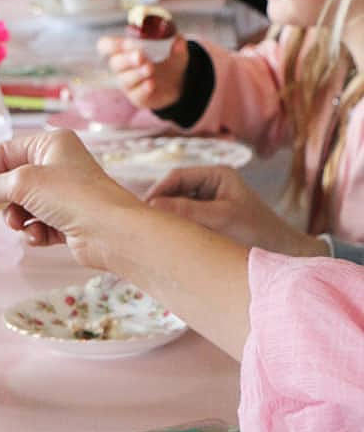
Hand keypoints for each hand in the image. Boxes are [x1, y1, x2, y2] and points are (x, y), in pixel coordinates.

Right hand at [0, 129, 140, 265]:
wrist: (113, 232)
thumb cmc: (74, 196)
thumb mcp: (23, 184)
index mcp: (50, 144)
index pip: (4, 151)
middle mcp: (58, 165)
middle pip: (11, 179)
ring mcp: (64, 193)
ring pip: (22, 204)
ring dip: (16, 216)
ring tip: (20, 224)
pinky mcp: (68, 219)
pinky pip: (38, 223)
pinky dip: (34, 230)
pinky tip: (40, 236)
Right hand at [97, 34, 189, 109]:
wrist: (179, 85)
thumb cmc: (169, 62)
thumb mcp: (176, 51)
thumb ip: (177, 44)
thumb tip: (178, 39)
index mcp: (126, 51)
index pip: (106, 46)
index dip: (111, 44)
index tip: (127, 42)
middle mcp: (123, 67)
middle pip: (115, 62)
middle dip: (127, 59)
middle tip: (139, 56)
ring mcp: (129, 84)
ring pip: (124, 79)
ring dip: (136, 73)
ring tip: (149, 69)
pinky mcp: (137, 97)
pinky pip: (135, 94)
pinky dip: (143, 88)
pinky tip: (151, 84)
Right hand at [146, 165, 326, 254]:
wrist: (286, 256)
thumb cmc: (260, 233)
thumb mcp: (221, 219)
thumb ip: (186, 210)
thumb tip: (151, 206)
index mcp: (217, 176)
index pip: (176, 177)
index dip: (158, 191)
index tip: (144, 210)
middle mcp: (212, 186)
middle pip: (175, 192)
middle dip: (161, 207)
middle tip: (146, 225)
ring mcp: (211, 204)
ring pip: (179, 208)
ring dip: (170, 220)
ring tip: (157, 234)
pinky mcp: (211, 222)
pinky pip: (187, 221)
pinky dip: (178, 229)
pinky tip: (171, 242)